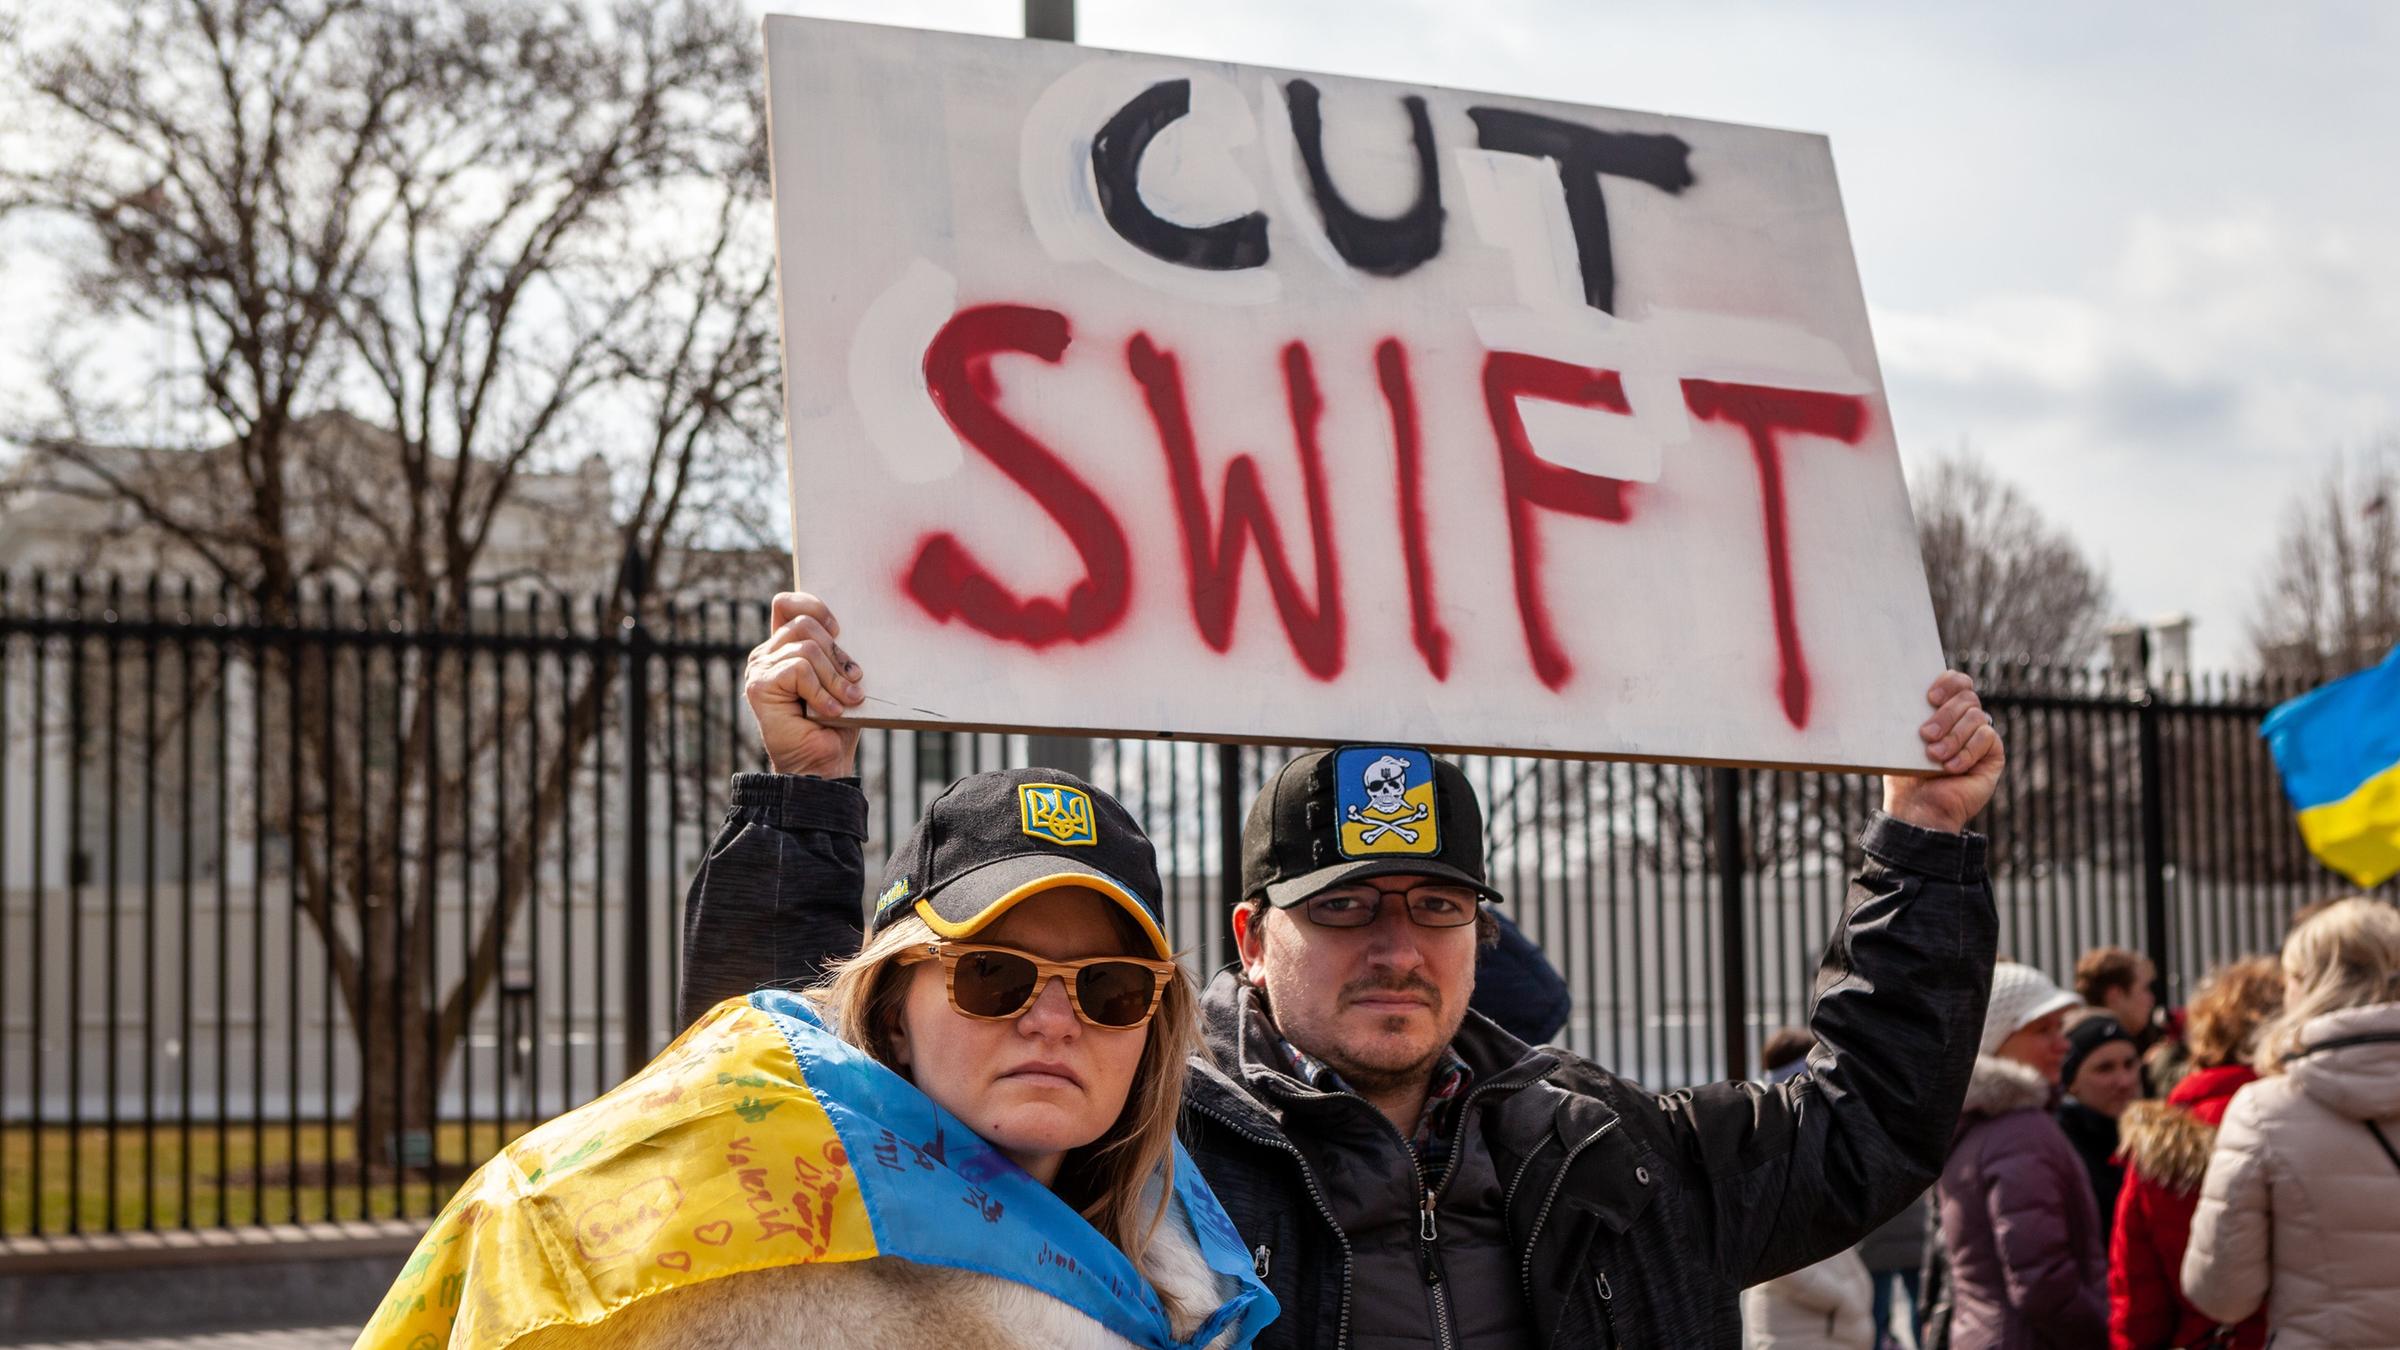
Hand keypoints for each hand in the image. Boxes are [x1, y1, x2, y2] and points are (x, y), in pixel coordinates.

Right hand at [743, 592, 865, 777]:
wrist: (821, 763)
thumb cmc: (835, 724)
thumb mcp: (840, 680)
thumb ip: (835, 653)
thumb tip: (848, 631)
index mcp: (784, 648)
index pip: (787, 604)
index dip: (813, 605)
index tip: (838, 629)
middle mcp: (767, 654)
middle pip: (804, 624)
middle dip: (837, 653)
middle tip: (854, 681)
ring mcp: (759, 669)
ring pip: (806, 648)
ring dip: (834, 678)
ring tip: (846, 702)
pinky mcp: (759, 685)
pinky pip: (799, 669)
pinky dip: (822, 692)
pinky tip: (830, 712)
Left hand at [1882, 671, 2003, 833]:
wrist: (1917, 807)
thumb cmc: (1905, 774)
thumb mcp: (1902, 741)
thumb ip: (1910, 715)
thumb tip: (1901, 691)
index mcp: (1943, 711)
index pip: (1957, 682)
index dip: (1949, 682)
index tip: (1930, 697)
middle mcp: (1964, 720)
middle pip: (1967, 697)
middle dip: (1944, 715)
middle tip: (1925, 736)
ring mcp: (1980, 736)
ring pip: (1976, 716)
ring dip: (1953, 737)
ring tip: (1934, 756)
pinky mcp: (1993, 754)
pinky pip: (1987, 737)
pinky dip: (1967, 752)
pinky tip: (1952, 768)